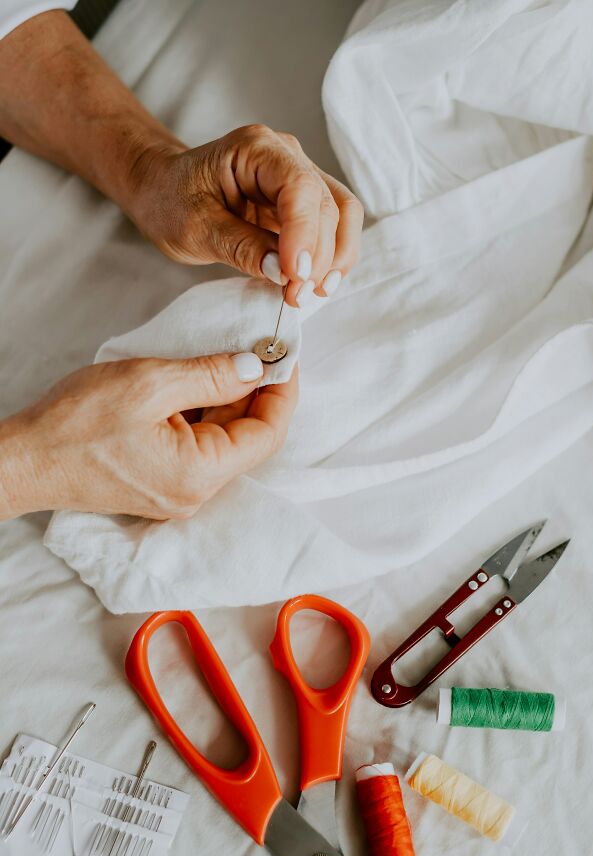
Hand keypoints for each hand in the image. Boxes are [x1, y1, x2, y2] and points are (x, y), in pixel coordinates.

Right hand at [0, 354, 297, 520]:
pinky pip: (201, 444)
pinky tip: (203, 379)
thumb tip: (255, 366)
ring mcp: (181, 492)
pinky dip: (207, 410)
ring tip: (231, 354)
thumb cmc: (76, 424)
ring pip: (225, 438)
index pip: (267, 434)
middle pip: (249, 438)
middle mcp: (197, 492)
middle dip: (259, 390)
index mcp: (200, 474)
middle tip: (260, 344)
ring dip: (232, 397)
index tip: (285, 352)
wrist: (26, 460)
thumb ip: (211, 375)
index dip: (283, 391)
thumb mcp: (150, 383)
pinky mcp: (164, 483)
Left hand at [125, 124, 363, 306]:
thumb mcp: (195, 229)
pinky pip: (333, 228)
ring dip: (335, 258)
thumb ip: (240, 247)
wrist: (163, 190)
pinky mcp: (303, 204)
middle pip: (327, 204)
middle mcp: (286, 156)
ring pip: (342, 214)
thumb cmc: (171, 201)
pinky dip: (331, 258)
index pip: (299, 187)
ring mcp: (299, 178)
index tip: (294, 276)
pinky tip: (315, 284)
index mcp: (255, 149)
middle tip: (295, 296)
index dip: (304, 234)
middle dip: (318, 256)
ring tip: (312, 293)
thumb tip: (284, 273)